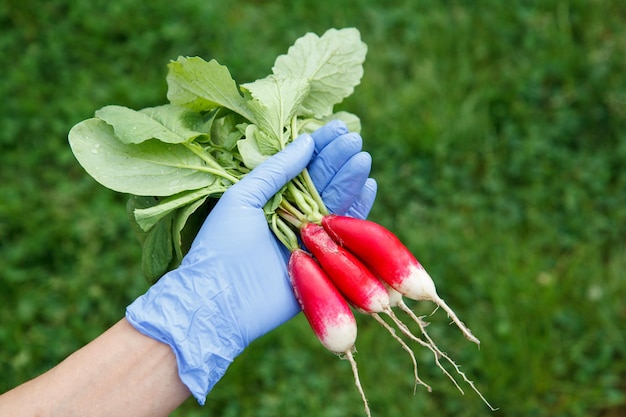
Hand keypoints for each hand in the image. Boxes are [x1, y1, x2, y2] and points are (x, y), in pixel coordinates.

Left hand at [126, 121, 376, 403]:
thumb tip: (305, 140)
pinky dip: (358, 212)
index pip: (302, 168)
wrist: (220, 300)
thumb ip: (275, 170)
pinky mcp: (324, 264)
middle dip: (338, 160)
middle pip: (322, 183)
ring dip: (350, 180)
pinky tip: (369, 187)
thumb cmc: (222, 245)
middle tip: (354, 138)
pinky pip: (345, 235)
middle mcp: (292, 218)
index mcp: (271, 201)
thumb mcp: (242, 198)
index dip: (320, 147)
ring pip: (336, 204)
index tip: (339, 127)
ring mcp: (309, 240)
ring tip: (362, 157)